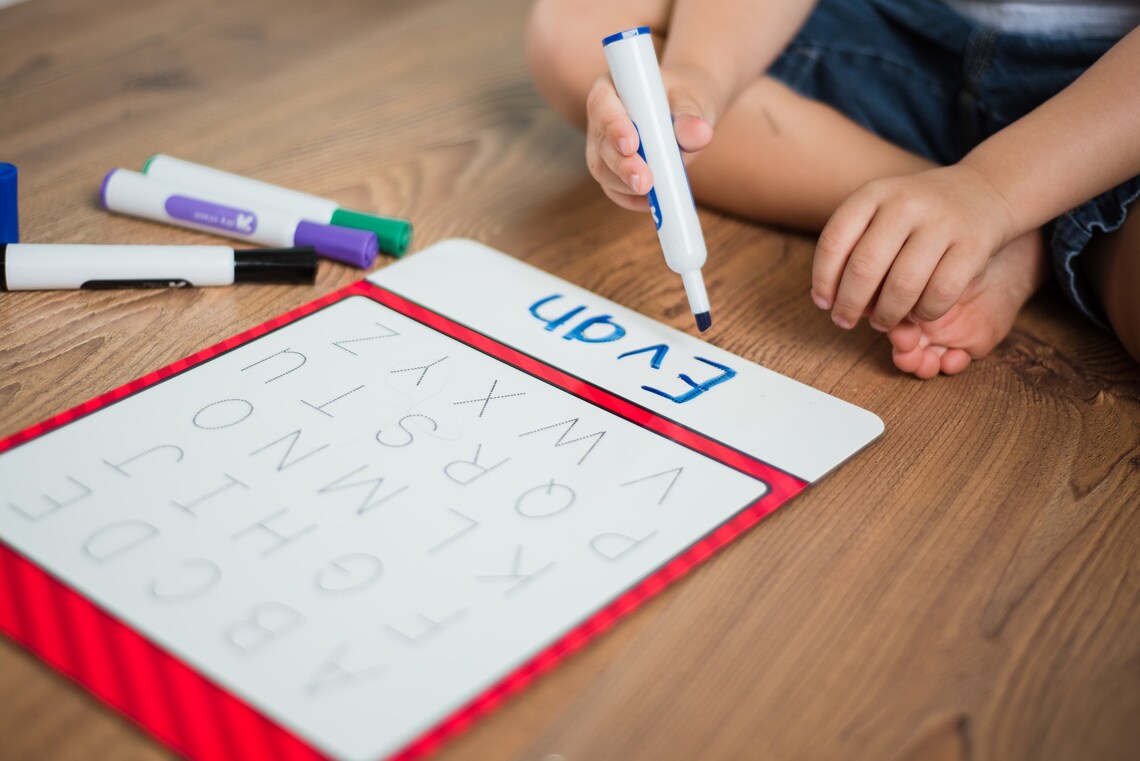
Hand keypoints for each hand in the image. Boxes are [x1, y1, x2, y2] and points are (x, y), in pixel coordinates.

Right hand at [584, 64, 719, 211]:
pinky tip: (654, 202)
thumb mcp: (692, 100)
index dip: (613, 125)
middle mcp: (600, 119)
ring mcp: (601, 147)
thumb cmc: (686, 99)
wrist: (685, 111)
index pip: (602, 104)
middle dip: (622, 166)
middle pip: (601, 144)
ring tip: (657, 192)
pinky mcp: (610, 171)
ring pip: (603, 170)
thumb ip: (691, 115)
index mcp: (612, 89)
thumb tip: (698, 134)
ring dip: (627, 185)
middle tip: (645, 182)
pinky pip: (614, 190)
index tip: (632, 144)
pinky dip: (633, 199)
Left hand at [811, 163, 1017, 330]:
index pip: (834, 241)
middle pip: (864, 267)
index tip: (823, 303)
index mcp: (873, 194)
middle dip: (849, 304)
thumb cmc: (918, 217)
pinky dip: (924, 313)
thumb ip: (854, 249)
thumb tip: (827, 301)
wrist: (986, 190)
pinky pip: (940, 293)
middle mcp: (905, 203)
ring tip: (882, 322)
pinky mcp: (973, 244)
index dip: (822, 279)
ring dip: (886, 315)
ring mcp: (942, 222)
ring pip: (902, 286)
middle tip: (845, 321)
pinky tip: (918, 315)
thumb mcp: (881, 213)